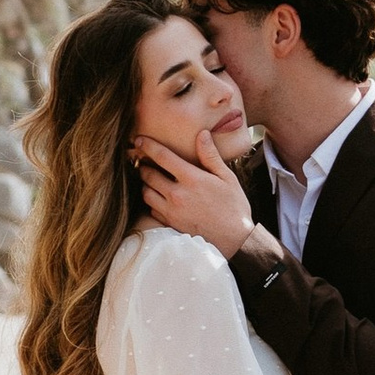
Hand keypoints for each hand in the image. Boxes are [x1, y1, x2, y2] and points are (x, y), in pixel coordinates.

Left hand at [134, 121, 254, 257]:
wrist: (235, 240)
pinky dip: (152, 203)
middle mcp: (177, 194)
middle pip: (148, 175)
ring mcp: (171, 211)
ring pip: (146, 193)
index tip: (139, 140)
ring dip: (146, 184)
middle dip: (144, 166)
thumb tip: (202, 134)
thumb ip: (211, 156)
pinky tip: (160, 199)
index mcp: (191, 179)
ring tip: (152, 180)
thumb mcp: (227, 178)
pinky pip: (151, 210)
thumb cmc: (234, 207)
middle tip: (145, 161)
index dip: (148, 146)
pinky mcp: (170, 224)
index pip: (163, 157)